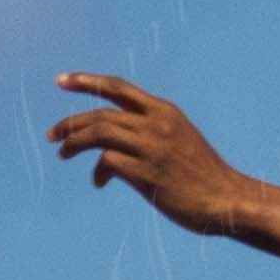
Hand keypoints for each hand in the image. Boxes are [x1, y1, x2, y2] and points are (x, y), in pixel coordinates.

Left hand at [48, 74, 255, 235]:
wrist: (228, 199)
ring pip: (99, 133)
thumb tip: (108, 152)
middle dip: (70, 123)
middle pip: (101, 114)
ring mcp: (153, 148)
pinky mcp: (148, 173)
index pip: (118, 87)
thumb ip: (148, 134)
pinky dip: (97, 170)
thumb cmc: (201, 175)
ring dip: (74, 143)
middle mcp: (157, 124)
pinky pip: (108, 162)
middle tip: (51, 136)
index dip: (87, 81)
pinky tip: (99, 182)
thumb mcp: (178, 140)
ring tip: (62, 154)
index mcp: (164, 111)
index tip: (61, 80)